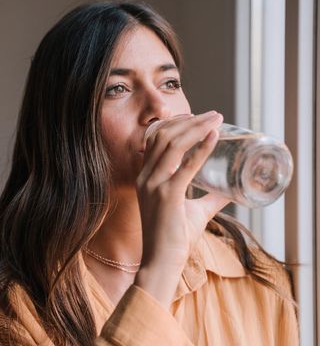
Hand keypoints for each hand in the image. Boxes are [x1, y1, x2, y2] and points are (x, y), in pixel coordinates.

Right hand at [134, 111, 230, 307]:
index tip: (195, 116)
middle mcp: (146, 176)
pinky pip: (186, 165)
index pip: (155, 139)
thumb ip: (209, 198)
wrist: (161, 262)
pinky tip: (215, 136)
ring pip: (172, 144)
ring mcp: (154, 184)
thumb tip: (229, 191)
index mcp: (146, 176)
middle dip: (189, 120)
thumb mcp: (193, 211)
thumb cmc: (174, 237)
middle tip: (214, 114)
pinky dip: (202, 147)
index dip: (174, 123)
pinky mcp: (167, 195)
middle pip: (164, 135)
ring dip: (196, 127)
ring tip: (216, 118)